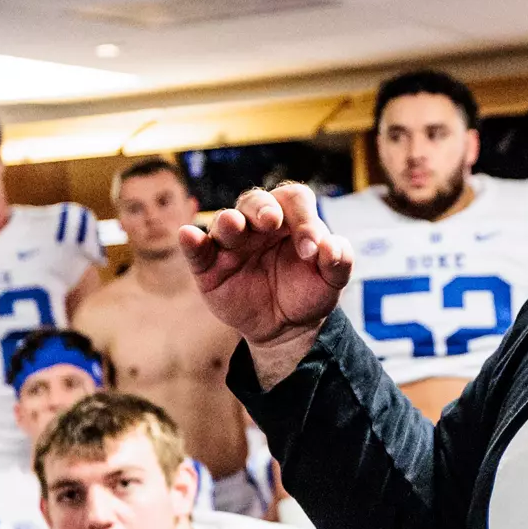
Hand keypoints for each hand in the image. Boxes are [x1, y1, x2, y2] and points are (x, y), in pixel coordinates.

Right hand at [180, 184, 351, 383]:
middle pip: (256, 201)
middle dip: (263, 208)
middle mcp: (258, 224)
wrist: (287, 327)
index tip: (313, 251)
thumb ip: (339, 261)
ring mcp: (231, 244)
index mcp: (290, 218)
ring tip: (234, 225)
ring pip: (226, 221)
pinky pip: (197, 249)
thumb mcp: (331, 280)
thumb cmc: (308, 292)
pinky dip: (191, 240)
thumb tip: (332, 249)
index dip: (304, 220)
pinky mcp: (209, 267)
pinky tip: (188, 234)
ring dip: (229, 221)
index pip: (295, 201)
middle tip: (272, 222)